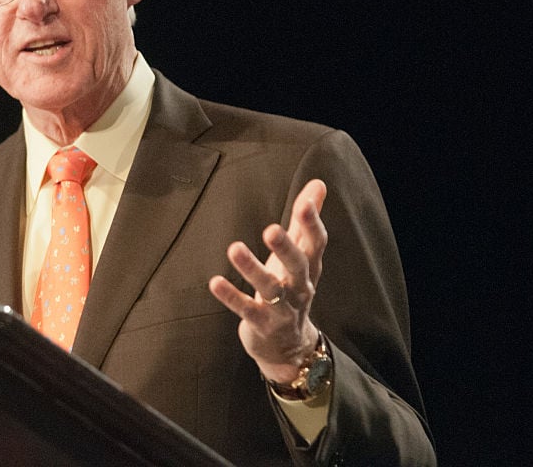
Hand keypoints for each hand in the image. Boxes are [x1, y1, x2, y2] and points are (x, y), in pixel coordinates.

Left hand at [209, 179, 327, 383]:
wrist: (289, 348)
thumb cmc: (290, 289)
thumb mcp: (300, 256)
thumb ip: (304, 221)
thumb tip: (318, 183)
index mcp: (309, 268)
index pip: (316, 243)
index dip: (312, 224)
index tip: (306, 202)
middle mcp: (299, 288)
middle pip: (297, 266)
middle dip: (286, 248)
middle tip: (271, 229)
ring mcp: (281, 309)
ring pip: (269, 288)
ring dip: (252, 269)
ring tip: (234, 248)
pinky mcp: (261, 324)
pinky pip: (246, 310)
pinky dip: (231, 297)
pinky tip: (214, 282)